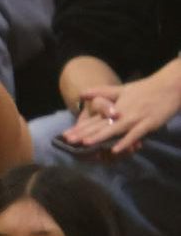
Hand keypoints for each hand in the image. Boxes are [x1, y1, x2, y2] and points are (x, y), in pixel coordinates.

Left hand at [60, 70, 180, 155]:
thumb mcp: (122, 89)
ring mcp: (136, 118)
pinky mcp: (148, 123)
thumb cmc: (145, 88)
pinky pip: (135, 134)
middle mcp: (123, 113)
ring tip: (86, 144)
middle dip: (84, 134)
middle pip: (101, 125)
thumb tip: (82, 93)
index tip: (66, 135)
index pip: (95, 119)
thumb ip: (102, 92)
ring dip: (101, 136)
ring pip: (115, 129)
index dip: (80, 128)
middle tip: (68, 142)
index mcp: (115, 106)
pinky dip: (126, 142)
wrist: (170, 85)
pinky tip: (116, 150)